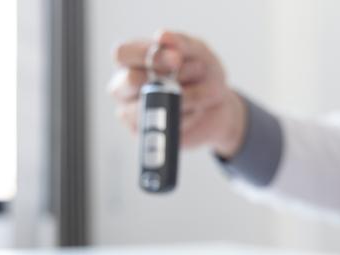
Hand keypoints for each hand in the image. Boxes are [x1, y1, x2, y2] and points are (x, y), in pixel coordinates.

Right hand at [108, 30, 246, 157]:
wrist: (217, 107)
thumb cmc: (202, 74)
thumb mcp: (198, 52)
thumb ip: (180, 43)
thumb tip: (162, 36)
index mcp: (133, 59)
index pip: (122, 54)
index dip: (146, 55)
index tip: (176, 58)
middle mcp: (126, 86)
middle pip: (127, 81)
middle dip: (163, 79)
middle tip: (192, 75)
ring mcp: (133, 112)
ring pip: (147, 106)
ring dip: (181, 98)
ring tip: (202, 92)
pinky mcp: (147, 133)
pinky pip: (163, 124)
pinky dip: (187, 116)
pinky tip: (197, 110)